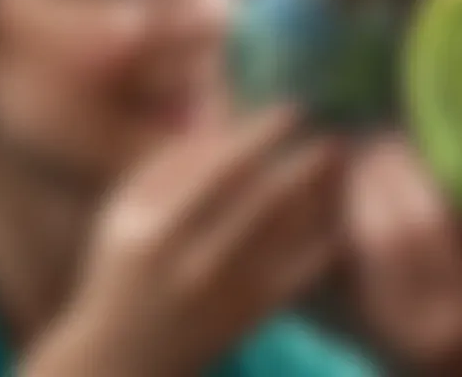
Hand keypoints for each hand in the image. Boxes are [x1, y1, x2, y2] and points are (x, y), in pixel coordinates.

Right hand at [22, 106, 343, 376]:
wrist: (123, 356)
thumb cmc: (125, 264)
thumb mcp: (126, 208)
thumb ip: (172, 163)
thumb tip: (230, 122)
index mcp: (155, 227)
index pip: (220, 172)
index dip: (262, 137)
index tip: (293, 110)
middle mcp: (192, 262)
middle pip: (263, 204)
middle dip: (304, 167)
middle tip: (333, 138)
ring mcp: (224, 295)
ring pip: (287, 237)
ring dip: (318, 197)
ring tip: (339, 165)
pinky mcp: (247, 318)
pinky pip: (297, 276)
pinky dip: (321, 244)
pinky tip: (336, 217)